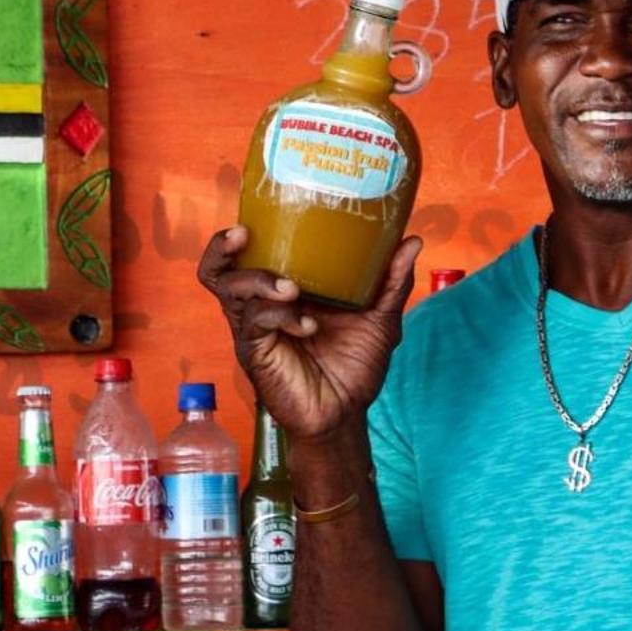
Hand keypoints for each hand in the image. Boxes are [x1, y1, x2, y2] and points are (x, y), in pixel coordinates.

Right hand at [198, 228, 422, 442]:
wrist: (347, 414)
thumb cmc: (356, 364)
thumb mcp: (381, 319)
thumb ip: (392, 282)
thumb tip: (412, 240)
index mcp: (285, 288)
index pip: (247, 253)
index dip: (237, 234)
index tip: (251, 217)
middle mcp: (262, 303)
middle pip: (219, 269)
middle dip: (223, 247)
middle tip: (244, 235)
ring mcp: (255, 327)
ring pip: (230, 289)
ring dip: (258, 280)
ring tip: (292, 288)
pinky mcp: (255, 351)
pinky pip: (254, 321)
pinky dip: (280, 315)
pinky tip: (307, 326)